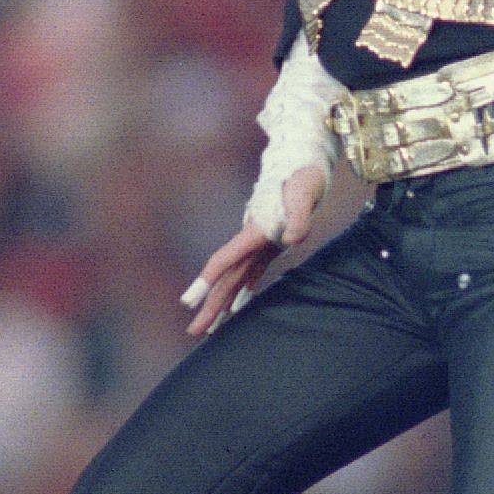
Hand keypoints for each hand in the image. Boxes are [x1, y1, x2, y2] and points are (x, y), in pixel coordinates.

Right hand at [182, 169, 325, 335]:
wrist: (304, 161)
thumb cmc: (303, 175)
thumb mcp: (303, 193)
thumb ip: (298, 216)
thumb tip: (291, 239)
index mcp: (254, 231)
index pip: (225, 260)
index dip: (207, 281)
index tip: (190, 301)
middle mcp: (251, 240)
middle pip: (225, 278)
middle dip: (209, 306)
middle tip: (194, 332)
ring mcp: (258, 244)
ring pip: (235, 280)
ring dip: (222, 304)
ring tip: (210, 329)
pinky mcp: (270, 245)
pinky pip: (252, 275)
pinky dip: (244, 293)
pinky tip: (237, 309)